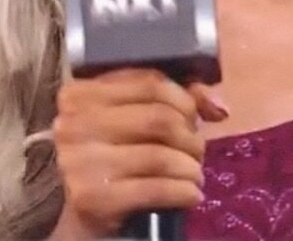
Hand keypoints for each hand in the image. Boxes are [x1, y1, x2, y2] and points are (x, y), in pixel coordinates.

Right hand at [53, 68, 227, 237]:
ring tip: (196, 173)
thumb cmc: (111, 152)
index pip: (149, 82)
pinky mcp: (92, 198)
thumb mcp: (132, 115)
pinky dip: (183, 191)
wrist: (80, 211)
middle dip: (189, 136)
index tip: (195, 116)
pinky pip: (154, 189)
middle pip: (158, 118)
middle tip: (198, 150)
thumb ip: (175, 99)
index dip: (184, 98)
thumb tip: (218, 107)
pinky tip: (192, 194)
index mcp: (81, 93)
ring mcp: (79, 162)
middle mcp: (74, 124)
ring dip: (190, 167)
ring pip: (159, 155)